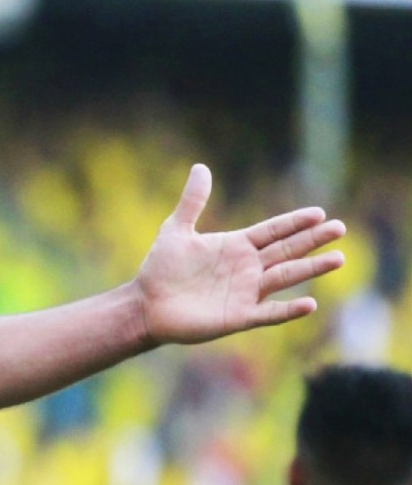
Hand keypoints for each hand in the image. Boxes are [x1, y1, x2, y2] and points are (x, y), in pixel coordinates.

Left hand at [132, 164, 343, 345]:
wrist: (145, 305)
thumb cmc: (160, 269)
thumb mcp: (176, 230)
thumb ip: (192, 201)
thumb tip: (201, 167)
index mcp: (237, 246)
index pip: (273, 230)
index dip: (294, 222)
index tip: (318, 213)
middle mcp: (247, 268)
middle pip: (287, 250)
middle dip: (312, 240)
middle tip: (339, 228)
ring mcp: (246, 292)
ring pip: (285, 277)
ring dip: (311, 268)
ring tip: (337, 258)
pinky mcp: (239, 317)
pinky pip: (269, 314)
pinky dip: (288, 310)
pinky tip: (309, 304)